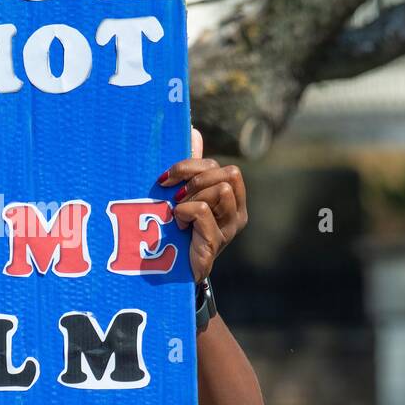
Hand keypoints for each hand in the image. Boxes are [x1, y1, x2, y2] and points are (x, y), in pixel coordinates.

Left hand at [159, 128, 247, 282]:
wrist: (170, 274)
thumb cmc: (177, 231)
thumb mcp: (183, 195)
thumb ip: (191, 168)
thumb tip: (193, 131)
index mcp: (232, 199)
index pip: (223, 167)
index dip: (194, 166)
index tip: (167, 178)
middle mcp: (237, 214)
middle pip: (228, 173)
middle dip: (195, 177)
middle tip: (175, 195)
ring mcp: (229, 229)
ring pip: (220, 189)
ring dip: (191, 196)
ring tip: (178, 213)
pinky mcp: (216, 242)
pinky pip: (203, 210)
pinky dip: (184, 213)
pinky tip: (178, 226)